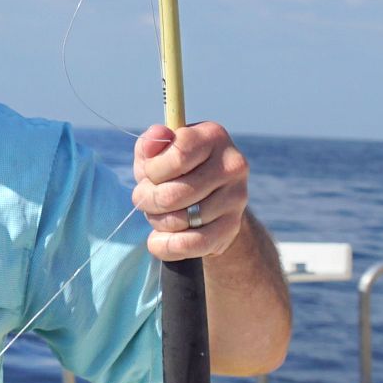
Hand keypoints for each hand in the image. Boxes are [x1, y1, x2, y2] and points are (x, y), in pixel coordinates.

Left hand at [132, 122, 248, 260]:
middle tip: (146, 199)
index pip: (178, 155)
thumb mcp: (157, 153)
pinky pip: (192, 244)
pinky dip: (166, 246)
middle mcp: (232, 165)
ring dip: (157, 221)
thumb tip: (156, 136)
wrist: (205, 201)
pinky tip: (158, 240)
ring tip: (159, 213)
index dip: (153, 170)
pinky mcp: (232, 227)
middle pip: (172, 194)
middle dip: (147, 200)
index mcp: (213, 136)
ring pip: (178, 220)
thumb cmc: (174, 171)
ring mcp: (236, 197)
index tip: (150, 174)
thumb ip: (151, 143)